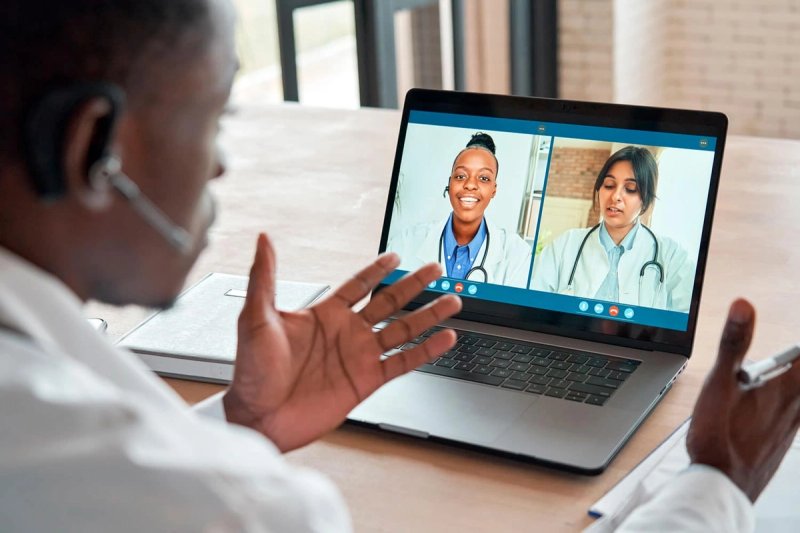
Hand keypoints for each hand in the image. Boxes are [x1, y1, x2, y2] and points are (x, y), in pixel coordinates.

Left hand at [223, 233, 461, 451]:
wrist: (258, 416)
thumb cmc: (250, 370)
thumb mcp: (256, 317)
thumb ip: (265, 277)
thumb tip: (263, 240)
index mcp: (323, 314)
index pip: (357, 285)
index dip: (377, 270)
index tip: (395, 255)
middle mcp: (346, 332)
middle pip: (388, 302)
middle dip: (413, 285)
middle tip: (435, 269)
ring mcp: (358, 356)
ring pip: (402, 330)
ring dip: (427, 315)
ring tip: (452, 301)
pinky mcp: (366, 381)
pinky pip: (403, 362)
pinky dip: (426, 351)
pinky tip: (444, 339)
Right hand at [687, 298, 799, 500]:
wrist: (721, 484)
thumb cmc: (719, 436)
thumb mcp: (719, 382)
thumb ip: (733, 343)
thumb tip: (743, 306)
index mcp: (785, 386)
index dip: (795, 350)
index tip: (789, 351)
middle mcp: (796, 405)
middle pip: (798, 376)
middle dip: (789, 365)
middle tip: (783, 360)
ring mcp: (792, 425)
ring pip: (797, 398)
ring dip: (788, 383)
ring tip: (774, 377)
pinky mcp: (783, 439)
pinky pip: (795, 414)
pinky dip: (787, 402)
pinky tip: (770, 404)